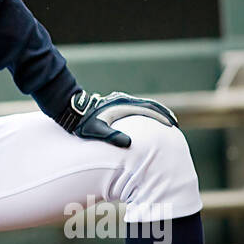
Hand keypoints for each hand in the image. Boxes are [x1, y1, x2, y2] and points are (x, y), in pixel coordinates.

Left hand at [58, 90, 177, 148]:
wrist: (70, 111)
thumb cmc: (83, 124)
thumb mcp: (97, 131)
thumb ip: (112, 136)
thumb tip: (128, 143)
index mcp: (123, 105)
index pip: (148, 109)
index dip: (161, 117)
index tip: (172, 126)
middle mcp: (123, 100)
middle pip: (149, 105)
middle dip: (162, 114)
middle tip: (173, 124)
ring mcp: (119, 101)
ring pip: (143, 105)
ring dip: (155, 112)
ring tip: (164, 122)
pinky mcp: (115, 104)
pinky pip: (135, 107)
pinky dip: (145, 112)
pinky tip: (145, 121)